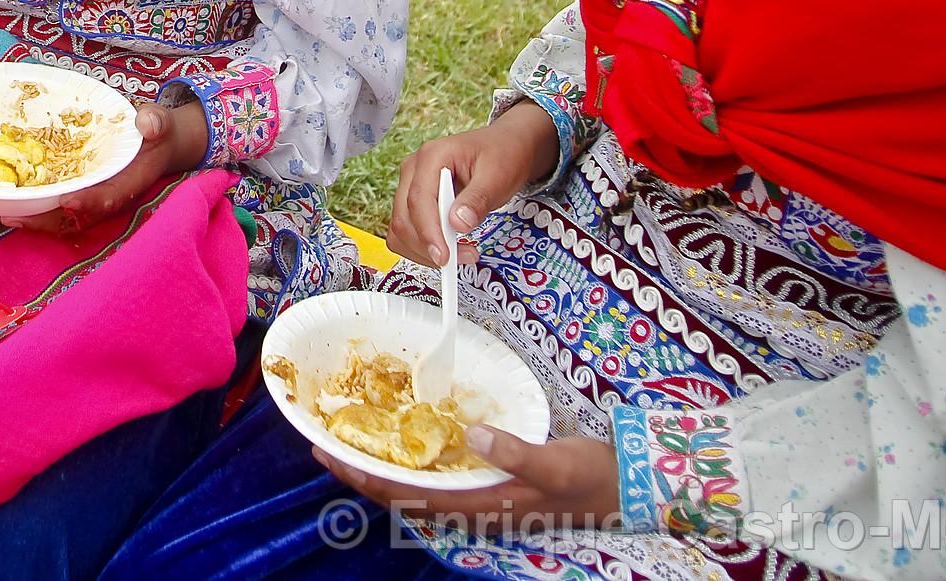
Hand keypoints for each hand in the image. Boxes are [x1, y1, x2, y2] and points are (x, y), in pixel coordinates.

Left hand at [5, 101, 208, 236]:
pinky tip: (11, 203)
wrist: (155, 147)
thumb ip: (156, 122)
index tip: (68, 201)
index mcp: (130, 182)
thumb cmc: (155, 134)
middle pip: (79, 217)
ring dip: (37, 219)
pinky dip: (37, 207)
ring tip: (6, 216)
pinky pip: (57, 206)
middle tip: (17, 218)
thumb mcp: (159, 123)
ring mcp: (93, 198)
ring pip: (64, 218)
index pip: (110, 197)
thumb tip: (148, 123)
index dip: (90, 202)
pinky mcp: (81, 193)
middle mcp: (109, 197)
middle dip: (49, 220)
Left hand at [315, 433, 621, 530]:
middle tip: (323, 447)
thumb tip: (473, 439)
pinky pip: (436, 481)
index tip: (332, 458)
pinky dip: (409, 466)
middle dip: (361, 475)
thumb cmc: (589, 477)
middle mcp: (473, 506)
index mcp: (483, 505)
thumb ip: (517, 453)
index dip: (367, 479)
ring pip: (416, 490)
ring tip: (348, 446)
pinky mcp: (488, 486)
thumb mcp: (558, 463)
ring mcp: (479, 499)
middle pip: (403, 496)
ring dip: (380, 471)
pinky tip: (399, 447)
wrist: (622, 487)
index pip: (410, 496)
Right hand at [388, 102, 558, 266]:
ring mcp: (411, 183)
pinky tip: (446, 248)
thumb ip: (477, 200)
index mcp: (432, 156)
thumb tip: (457, 224)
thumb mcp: (498, 176)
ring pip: (401, 227)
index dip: (429, 232)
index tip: (445, 257)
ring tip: (461, 253)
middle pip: (404, 217)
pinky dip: (421, 246)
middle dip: (428, 246)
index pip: (419, 200)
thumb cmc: (502, 156)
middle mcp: (414, 168)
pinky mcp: (414, 199)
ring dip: (423, 250)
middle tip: (465, 257)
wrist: (505, 146)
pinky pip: (407, 229)